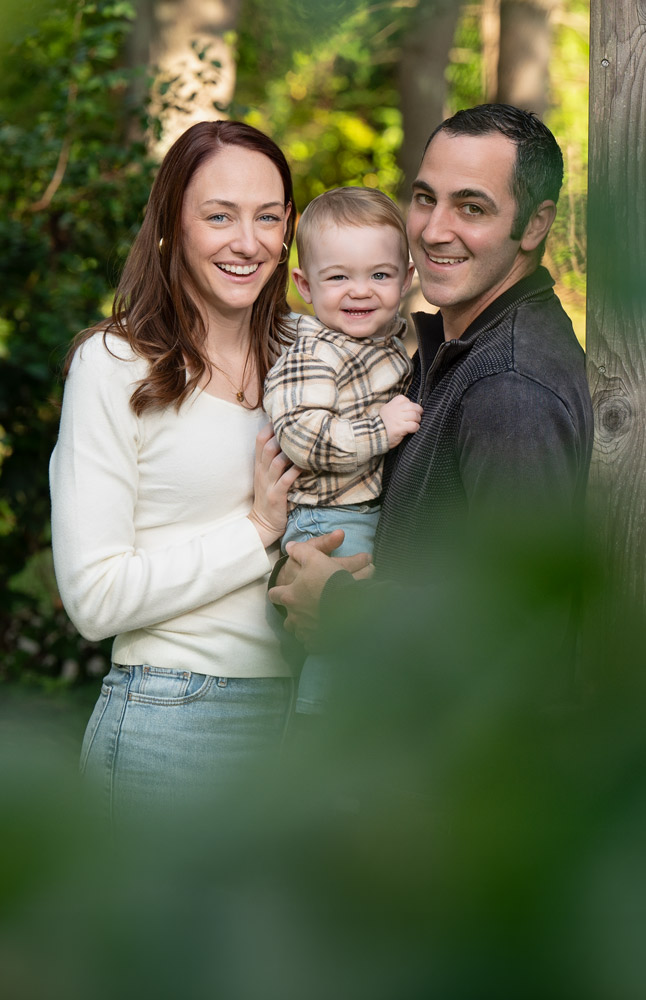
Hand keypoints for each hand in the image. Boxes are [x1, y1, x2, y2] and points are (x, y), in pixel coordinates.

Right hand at [247, 424, 300, 547]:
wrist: (262, 524)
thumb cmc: (270, 499)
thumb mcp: (267, 477)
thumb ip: (275, 460)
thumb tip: (291, 443)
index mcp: (259, 466)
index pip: (260, 439)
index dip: (271, 426)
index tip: (287, 415)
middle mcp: (261, 472)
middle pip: (267, 445)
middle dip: (281, 434)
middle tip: (299, 424)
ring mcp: (268, 484)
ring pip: (275, 460)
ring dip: (289, 451)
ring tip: (304, 442)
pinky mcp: (276, 496)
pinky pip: (285, 480)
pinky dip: (295, 471)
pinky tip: (305, 465)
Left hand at [269, 531, 371, 646]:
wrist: (351, 605)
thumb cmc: (330, 580)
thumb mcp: (315, 558)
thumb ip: (300, 551)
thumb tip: (289, 547)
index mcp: (290, 596)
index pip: (274, 595)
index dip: (277, 592)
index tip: (281, 592)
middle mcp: (295, 616)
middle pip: (286, 619)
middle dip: (292, 614)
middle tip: (302, 609)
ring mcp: (306, 631)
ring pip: (298, 633)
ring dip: (303, 628)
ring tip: (313, 622)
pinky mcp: (319, 643)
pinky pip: (312, 645)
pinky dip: (316, 640)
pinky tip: (323, 635)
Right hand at [380, 394, 422, 447]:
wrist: (373, 435)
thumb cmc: (382, 424)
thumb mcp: (386, 411)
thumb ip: (396, 407)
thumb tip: (409, 408)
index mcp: (392, 404)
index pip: (406, 400)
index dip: (411, 406)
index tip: (408, 412)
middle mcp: (396, 409)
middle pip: (414, 407)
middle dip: (418, 412)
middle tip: (416, 418)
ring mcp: (398, 418)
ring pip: (415, 415)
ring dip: (417, 420)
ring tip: (414, 424)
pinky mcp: (400, 428)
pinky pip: (414, 425)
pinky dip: (416, 428)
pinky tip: (412, 430)